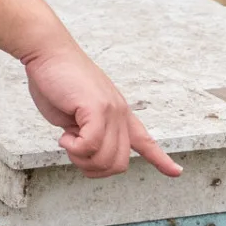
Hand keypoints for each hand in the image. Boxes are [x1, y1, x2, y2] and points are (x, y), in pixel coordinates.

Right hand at [21, 41, 181, 178]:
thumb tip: (87, 150)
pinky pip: (91, 145)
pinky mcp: (97, 108)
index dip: (161, 160)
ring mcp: (111, 110)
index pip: (145, 141)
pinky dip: (74, 149)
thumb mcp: (75, 115)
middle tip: (73, 151)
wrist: (48, 53)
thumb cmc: (56, 81)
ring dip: (81, 159)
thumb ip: (87, 132)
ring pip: (106, 159)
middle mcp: (120, 113)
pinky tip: (64, 136)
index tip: (176, 172)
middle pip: (118, 163)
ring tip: (68, 141)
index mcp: (118, 114)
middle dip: (92, 168)